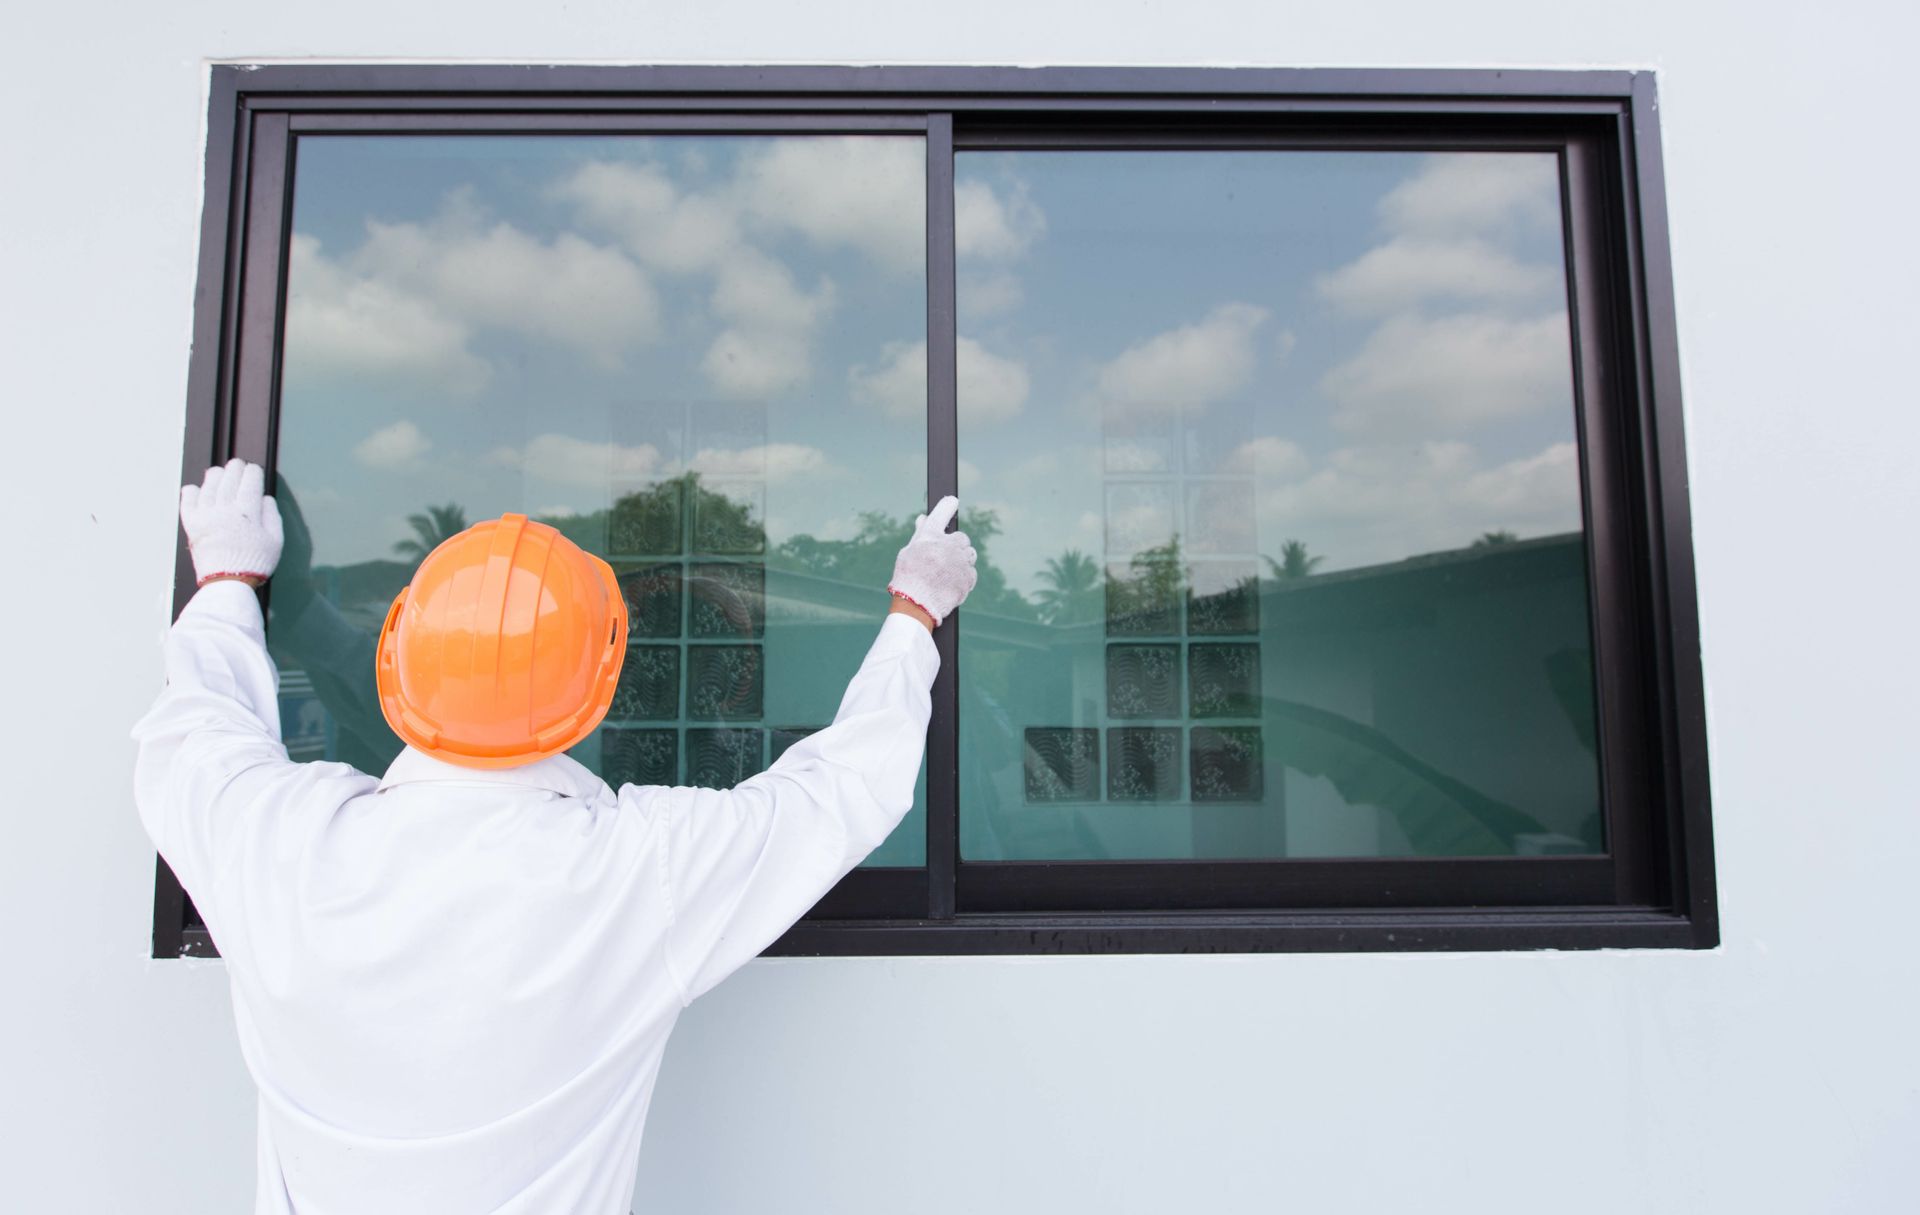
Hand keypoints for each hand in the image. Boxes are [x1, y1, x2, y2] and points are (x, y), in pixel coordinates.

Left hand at [180, 458, 283, 587]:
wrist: (227, 582)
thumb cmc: (254, 563)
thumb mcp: (276, 540)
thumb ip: (272, 515)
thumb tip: (265, 498)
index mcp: (247, 512)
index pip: (250, 481)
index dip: (253, 472)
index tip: (255, 470)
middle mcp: (224, 509)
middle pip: (229, 478)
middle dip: (235, 468)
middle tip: (238, 465)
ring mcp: (206, 515)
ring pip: (209, 484)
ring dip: (216, 475)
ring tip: (219, 472)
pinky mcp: (192, 524)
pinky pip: (188, 500)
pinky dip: (191, 491)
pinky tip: (196, 488)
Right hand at [887, 495, 976, 627]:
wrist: (916, 605)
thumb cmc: (908, 578)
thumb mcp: (909, 552)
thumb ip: (920, 534)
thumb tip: (923, 518)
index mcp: (931, 535)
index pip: (942, 512)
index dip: (948, 505)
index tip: (952, 501)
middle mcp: (948, 544)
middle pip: (961, 538)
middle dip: (955, 545)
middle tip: (943, 557)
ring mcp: (961, 561)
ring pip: (969, 554)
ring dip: (962, 559)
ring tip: (948, 571)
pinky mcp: (969, 577)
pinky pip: (971, 572)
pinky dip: (964, 576)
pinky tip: (951, 582)